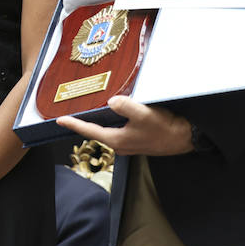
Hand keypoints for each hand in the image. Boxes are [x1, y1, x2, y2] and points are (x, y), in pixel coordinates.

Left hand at [57, 95, 194, 156]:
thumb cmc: (165, 129)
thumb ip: (126, 107)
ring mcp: (128, 142)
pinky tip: (114, 110)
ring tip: (89, 108)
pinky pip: (118, 127)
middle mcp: (120, 144)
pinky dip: (112, 119)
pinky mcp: (136, 138)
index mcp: (117, 140)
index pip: (89, 131)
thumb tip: (111, 102)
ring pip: (107, 129)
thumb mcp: (144, 115)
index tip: (59, 120)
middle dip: (84, 121)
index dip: (73, 124)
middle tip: (70, 112)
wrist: (185, 138)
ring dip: (99, 120)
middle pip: (96, 131)